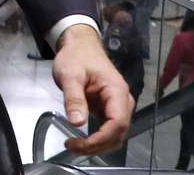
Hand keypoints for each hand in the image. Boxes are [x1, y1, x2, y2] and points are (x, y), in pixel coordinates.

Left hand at [53, 24, 133, 155]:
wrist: (80, 46)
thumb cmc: (76, 56)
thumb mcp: (70, 74)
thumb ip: (74, 98)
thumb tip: (77, 122)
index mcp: (117, 91)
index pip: (117, 123)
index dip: (101, 139)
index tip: (81, 144)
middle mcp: (123, 101)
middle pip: (118, 133)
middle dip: (97, 146)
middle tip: (72, 147)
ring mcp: (118, 106)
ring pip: (115, 135)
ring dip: (97, 146)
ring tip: (74, 146)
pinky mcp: (110, 109)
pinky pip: (108, 130)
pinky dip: (96, 139)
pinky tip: (81, 141)